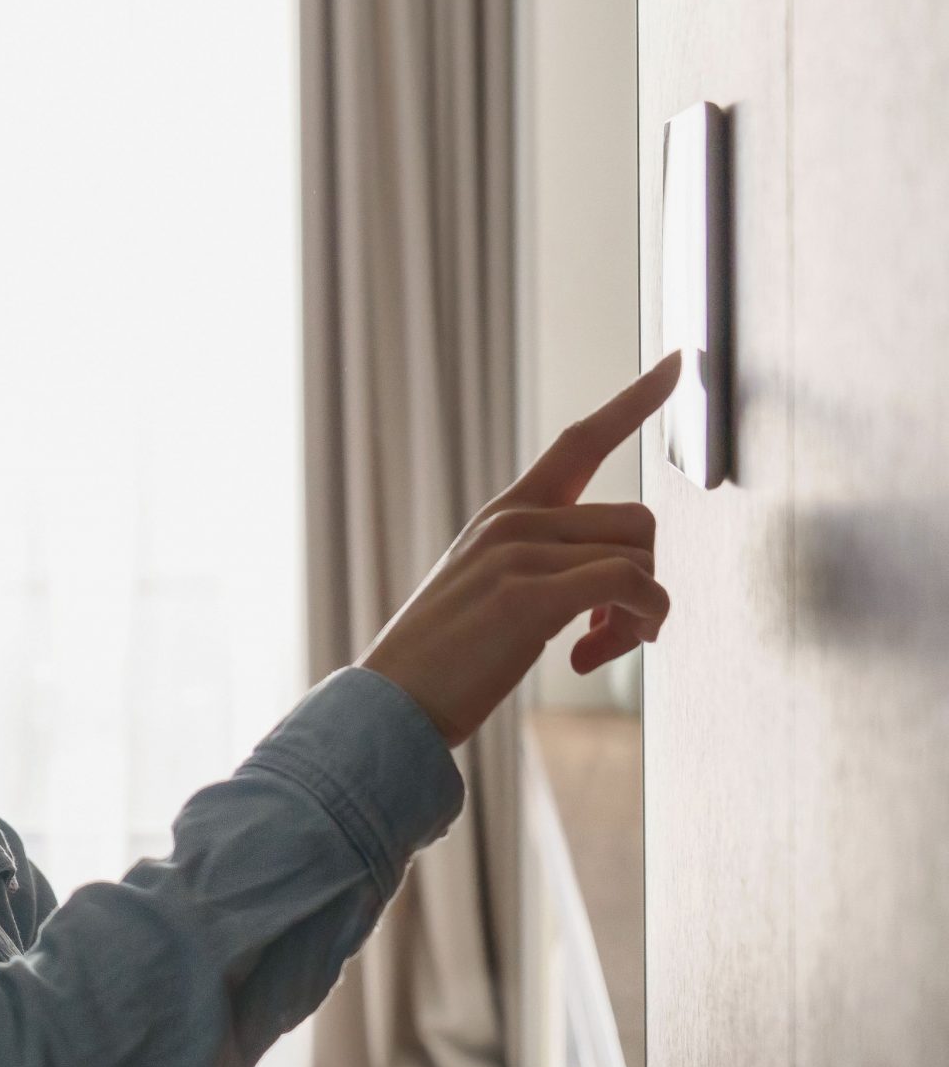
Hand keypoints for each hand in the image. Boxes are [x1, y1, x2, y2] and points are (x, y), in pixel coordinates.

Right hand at [357, 350, 681, 749]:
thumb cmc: (442, 663)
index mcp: (503, 515)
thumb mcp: (488, 593)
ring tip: (598, 651)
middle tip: (617, 637)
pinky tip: (588, 658)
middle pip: (637, 521)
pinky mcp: (529, 595)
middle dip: (648, 584)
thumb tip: (619, 586)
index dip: (634, 401)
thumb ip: (542, 568)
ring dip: (644, 616)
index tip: (678, 362)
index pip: (580, 441)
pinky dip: (637, 624)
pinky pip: (629, 586)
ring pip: (639, 556)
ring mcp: (519, 552)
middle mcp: (513, 521)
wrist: (389, 704)